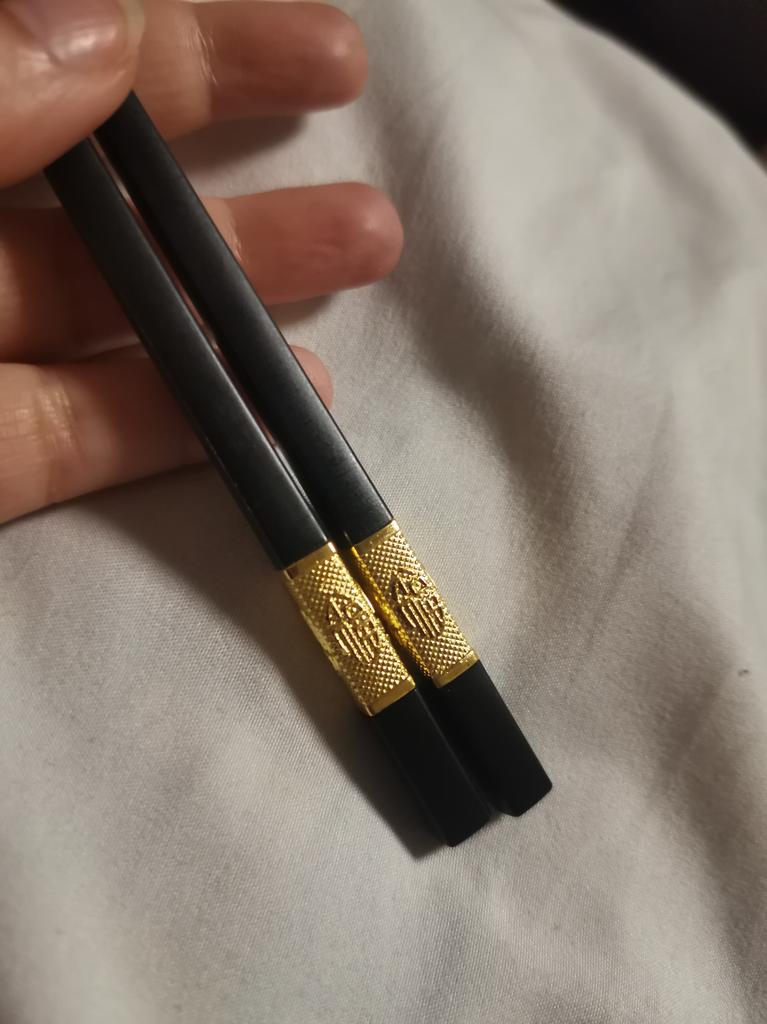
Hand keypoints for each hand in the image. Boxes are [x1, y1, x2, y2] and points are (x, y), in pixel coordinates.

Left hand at [0, 0, 402, 523]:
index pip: (67, 67)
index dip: (197, 57)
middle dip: (246, 182)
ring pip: (105, 317)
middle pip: (111, 198)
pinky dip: (158, 427)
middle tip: (369, 203)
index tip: (327, 59)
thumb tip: (102, 27)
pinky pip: (66, 442)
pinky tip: (255, 416)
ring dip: (235, 305)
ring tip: (355, 289)